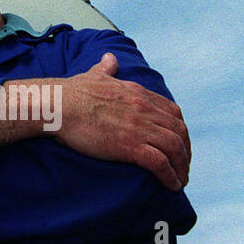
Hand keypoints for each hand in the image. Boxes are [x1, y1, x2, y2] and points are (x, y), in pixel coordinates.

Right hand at [52, 53, 190, 189]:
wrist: (58, 105)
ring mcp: (139, 128)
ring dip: (182, 166)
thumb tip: (110, 58)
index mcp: (138, 94)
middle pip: (179, 131)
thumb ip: (106, 68)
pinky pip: (160, 163)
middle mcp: (144, 109)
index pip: (173, 112)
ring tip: (180, 179)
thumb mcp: (94, 75)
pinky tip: (172, 186)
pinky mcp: (130, 146)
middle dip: (185, 150)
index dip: (180, 129)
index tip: (178, 142)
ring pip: (175, 148)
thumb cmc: (71, 92)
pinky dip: (171, 176)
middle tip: (182, 165)